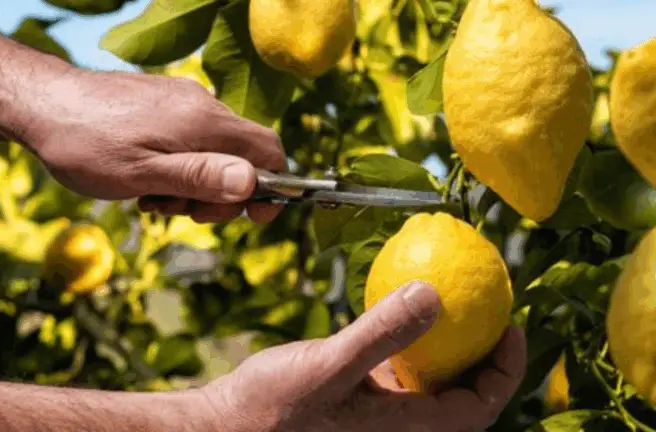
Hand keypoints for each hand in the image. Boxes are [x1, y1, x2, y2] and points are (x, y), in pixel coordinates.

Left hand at [21, 69, 285, 223]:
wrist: (38, 103)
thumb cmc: (84, 145)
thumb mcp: (142, 175)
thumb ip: (199, 177)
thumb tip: (252, 182)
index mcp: (203, 122)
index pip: (269, 151)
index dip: (272, 188)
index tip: (252, 217)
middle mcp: (201, 105)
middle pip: (242, 156)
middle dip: (220, 194)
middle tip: (180, 213)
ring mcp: (182, 101)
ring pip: (213, 151)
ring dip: (194, 184)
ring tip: (152, 198)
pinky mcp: (164, 102)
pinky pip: (190, 139)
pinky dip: (179, 167)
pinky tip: (145, 180)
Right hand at [200, 281, 526, 431]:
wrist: (223, 429)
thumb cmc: (269, 411)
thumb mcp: (327, 367)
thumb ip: (380, 334)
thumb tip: (435, 294)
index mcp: (402, 431)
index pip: (477, 408)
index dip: (505, 371)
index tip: (510, 325)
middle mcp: (395, 427)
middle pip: (459, 394)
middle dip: (481, 354)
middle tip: (487, 306)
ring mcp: (374, 414)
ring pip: (426, 380)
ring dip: (443, 345)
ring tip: (448, 301)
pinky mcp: (352, 399)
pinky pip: (392, 370)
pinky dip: (403, 342)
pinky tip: (395, 308)